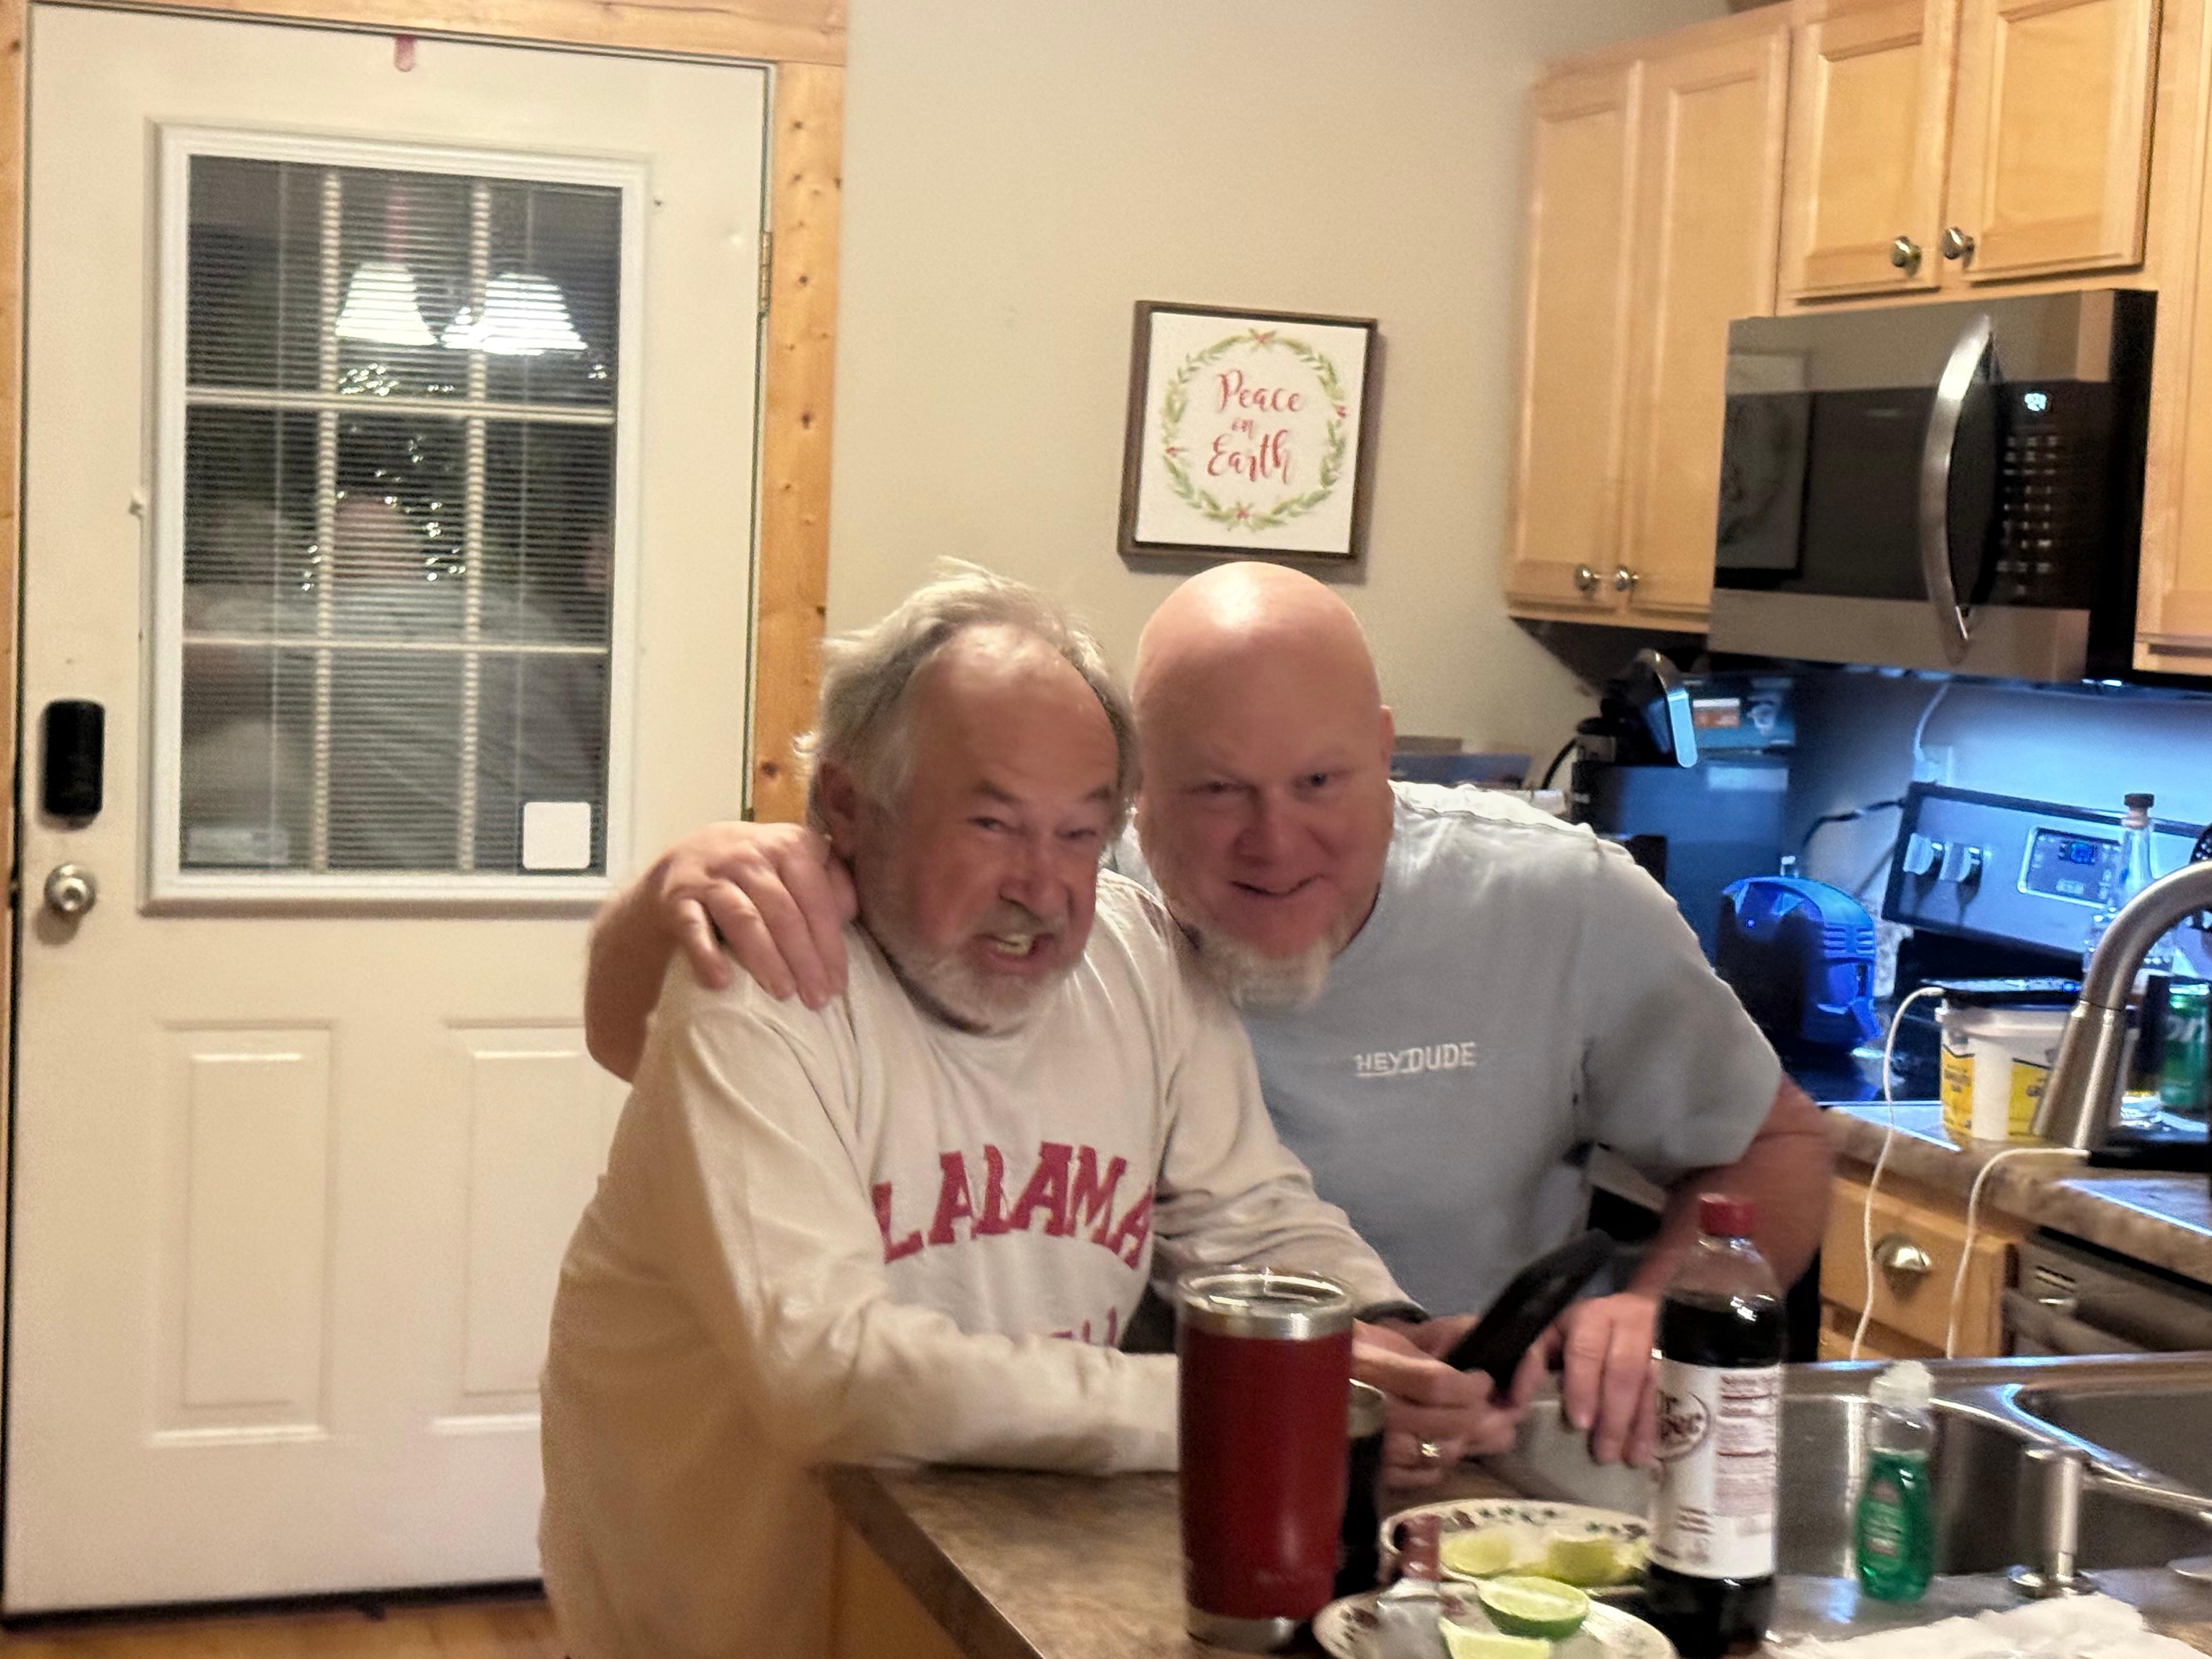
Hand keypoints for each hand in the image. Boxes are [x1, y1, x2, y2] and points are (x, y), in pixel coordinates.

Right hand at [650, 822, 856, 1005]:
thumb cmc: (756, 871)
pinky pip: (693, 927)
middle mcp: (751, 855)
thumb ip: (829, 883)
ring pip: (744, 919)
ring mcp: (712, 875)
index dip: (830, 944)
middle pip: (784, 912)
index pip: (816, 898)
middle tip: (816, 999)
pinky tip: (721, 981)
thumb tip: (849, 912)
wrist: (683, 859)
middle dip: (804, 959)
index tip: (838, 984)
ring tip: (783, 992)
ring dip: (766, 959)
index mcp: (789, 845)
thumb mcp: (795, 864)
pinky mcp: (678, 897)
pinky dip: (706, 954)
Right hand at [1354, 1321, 1523, 1489]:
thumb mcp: (1381, 1334)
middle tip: (1493, 1405)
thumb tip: (1473, 1338)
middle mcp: (1374, 1413)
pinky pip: (1427, 1475)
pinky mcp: (1377, 1475)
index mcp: (1371, 1368)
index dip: (1470, 1384)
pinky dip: (1444, 1462)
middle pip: (1448, 1424)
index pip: (1437, 1384)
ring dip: (1467, 1440)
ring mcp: (1376, 1449)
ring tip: (1473, 1425)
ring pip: (1443, 1453)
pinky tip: (1443, 1445)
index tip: (1483, 1378)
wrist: (1306, 1389)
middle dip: (1482, 1415)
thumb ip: (1428, 1338)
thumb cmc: (1347, 1356)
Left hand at [1511, 1292, 1658, 1467]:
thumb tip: (1514, 1401)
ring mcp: (1648, 1344)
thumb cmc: (1574, 1329)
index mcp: (1589, 1318)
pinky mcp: (1661, 1365)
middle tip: (1603, 1452)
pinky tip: (1643, 1454)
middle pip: (1622, 1371)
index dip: (1583, 1386)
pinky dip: (1650, 1427)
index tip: (1579, 1422)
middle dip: (1612, 1414)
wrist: (1626, 1306)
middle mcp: (1623, 1327)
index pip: (1586, 1351)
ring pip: (1644, 1385)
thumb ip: (1531, 1362)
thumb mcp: (1548, 1334)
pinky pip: (1658, 1397)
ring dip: (1635, 1425)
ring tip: (1627, 1459)